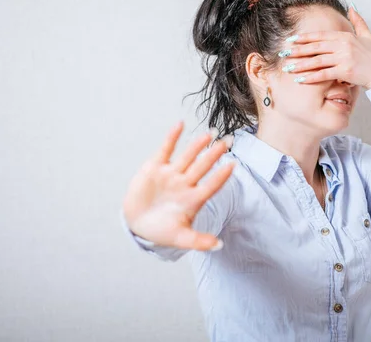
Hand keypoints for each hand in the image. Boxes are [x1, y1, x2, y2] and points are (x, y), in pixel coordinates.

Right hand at [122, 122, 235, 250]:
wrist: (137, 223)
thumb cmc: (162, 231)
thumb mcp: (181, 238)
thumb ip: (199, 241)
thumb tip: (220, 245)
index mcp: (193, 199)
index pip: (211, 185)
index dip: (221, 176)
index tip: (233, 165)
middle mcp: (185, 183)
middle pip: (202, 167)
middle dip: (214, 154)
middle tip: (228, 141)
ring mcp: (171, 174)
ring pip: (187, 156)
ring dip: (197, 145)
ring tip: (209, 133)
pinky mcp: (155, 167)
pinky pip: (166, 150)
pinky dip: (172, 137)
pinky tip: (180, 124)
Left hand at [280, 6, 370, 88]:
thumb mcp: (367, 36)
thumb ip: (358, 21)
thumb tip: (352, 6)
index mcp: (346, 36)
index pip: (321, 35)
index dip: (305, 37)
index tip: (291, 40)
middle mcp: (344, 45)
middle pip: (316, 47)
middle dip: (298, 51)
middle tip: (283, 54)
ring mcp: (344, 58)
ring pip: (317, 61)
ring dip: (300, 65)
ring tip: (288, 68)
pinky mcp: (345, 71)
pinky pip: (324, 74)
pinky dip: (311, 77)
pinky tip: (300, 80)